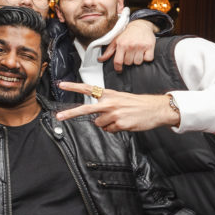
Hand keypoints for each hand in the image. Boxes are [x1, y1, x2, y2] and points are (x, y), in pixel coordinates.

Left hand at [56, 82, 179, 132]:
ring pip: (99, 124)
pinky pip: (109, 130)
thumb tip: (95, 118)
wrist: (155, 109)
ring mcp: (114, 113)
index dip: (73, 87)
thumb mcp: (119, 97)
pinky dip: (114, 128)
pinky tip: (124, 123)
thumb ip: (105, 103)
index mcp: (108, 94)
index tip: (61, 85)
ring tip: (119, 118)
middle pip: (85, 109)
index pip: (88, 88)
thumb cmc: (137, 104)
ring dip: (106, 124)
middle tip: (59, 117)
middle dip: (70, 113)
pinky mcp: (119, 123)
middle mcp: (109, 102)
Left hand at [98, 20, 155, 72]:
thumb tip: (100, 59)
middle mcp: (130, 46)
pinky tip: (144, 53)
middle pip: (128, 63)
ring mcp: (140, 46)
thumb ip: (108, 51)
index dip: (118, 68)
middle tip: (130, 54)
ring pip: (138, 62)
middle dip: (128, 60)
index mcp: (121, 45)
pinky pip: (148, 59)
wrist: (140, 25)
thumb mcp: (116, 41)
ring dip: (137, 60)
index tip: (119, 70)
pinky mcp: (150, 46)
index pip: (118, 61)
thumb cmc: (126, 34)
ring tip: (136, 53)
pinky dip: (146, 58)